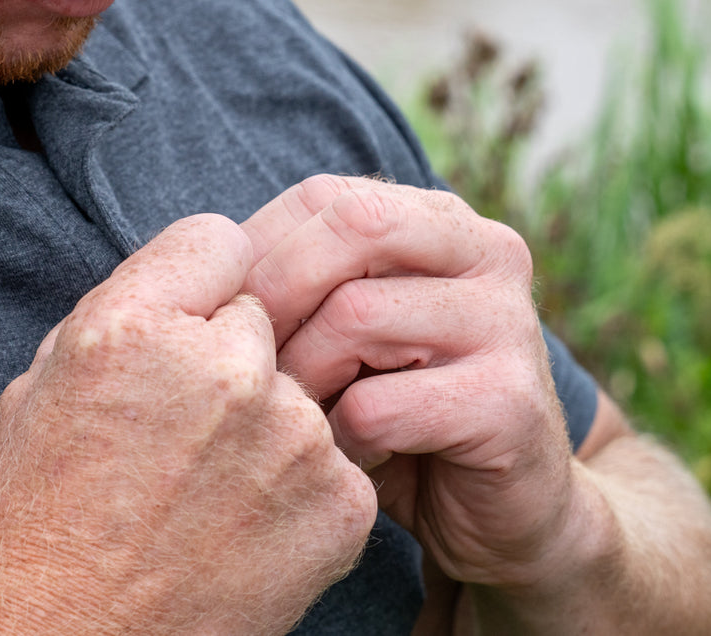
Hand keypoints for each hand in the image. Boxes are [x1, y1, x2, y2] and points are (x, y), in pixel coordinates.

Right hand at [0, 214, 377, 635]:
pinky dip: (299, 483)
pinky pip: (332, 454)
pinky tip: (245, 522)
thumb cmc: (46, 514)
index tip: (187, 322)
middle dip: (230, 353)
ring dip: (266, 420)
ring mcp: (293, 437)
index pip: (217, 238)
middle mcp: (225, 367)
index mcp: (137, 325)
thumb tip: (186, 279)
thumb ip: (124, 309)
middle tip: (187, 424)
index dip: (199, 283)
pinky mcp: (342, 501)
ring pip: (297, 386)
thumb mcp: (45, 381)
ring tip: (208, 486)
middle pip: (261, 314)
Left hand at [240, 175, 582, 591]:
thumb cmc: (395, 411)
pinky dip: (340, 438)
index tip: (220, 315)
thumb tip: (202, 264)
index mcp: (441, 221)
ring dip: (303, 378)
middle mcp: (487, 252)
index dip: (257, 251)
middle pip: (351, 227)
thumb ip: (297, 283)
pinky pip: (379, 405)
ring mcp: (508, 323)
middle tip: (245, 363)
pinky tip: (348, 457)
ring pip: (356, 316)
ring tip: (297, 417)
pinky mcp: (508, 404)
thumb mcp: (343, 331)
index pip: (324, 197)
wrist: (502, 514)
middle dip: (276, 294)